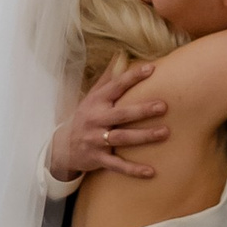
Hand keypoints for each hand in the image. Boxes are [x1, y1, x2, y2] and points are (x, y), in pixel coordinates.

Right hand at [49, 58, 166, 184]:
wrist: (62, 146)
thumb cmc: (84, 117)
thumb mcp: (92, 96)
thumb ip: (107, 78)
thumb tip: (121, 55)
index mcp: (97, 102)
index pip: (116, 86)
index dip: (133, 77)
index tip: (151, 69)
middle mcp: (96, 119)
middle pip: (122, 114)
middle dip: (142, 110)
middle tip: (164, 106)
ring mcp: (96, 140)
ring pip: (122, 138)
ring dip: (144, 136)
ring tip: (165, 132)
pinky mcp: (98, 159)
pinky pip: (117, 165)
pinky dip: (133, 170)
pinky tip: (151, 172)